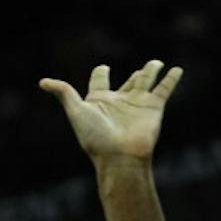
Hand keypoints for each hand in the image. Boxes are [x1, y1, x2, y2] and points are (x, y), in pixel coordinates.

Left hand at [39, 58, 183, 164]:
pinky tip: (177, 70)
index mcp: (100, 101)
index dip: (100, 74)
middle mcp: (120, 102)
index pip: (100, 82)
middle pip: (129, 82)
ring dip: (151, 71)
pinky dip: (171, 79)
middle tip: (143, 67)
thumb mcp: (76, 111)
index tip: (102, 69)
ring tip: (156, 62)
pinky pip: (164, 89)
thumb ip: (64, 94)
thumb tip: (42, 82)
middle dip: (136, 75)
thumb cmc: (96, 138)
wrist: (120, 158)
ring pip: (146, 81)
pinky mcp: (153, 108)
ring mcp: (137, 104)